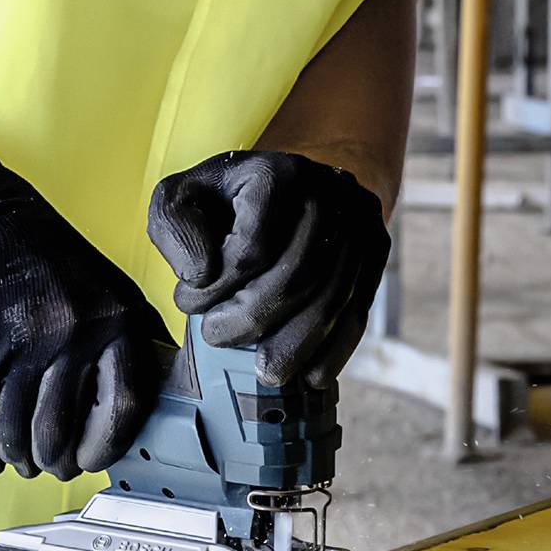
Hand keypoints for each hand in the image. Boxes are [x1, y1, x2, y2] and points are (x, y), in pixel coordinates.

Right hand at [0, 158, 168, 479]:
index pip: (122, 403)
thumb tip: (163, 392)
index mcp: (117, 323)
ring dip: (18, 456)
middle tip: (53, 468)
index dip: (106, 445)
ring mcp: (23, 341)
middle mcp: (73, 334)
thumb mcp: (117, 291)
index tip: (93, 460)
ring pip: (15, 426)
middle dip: (53, 461)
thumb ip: (138, 339)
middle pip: (59, 428)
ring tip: (23, 463)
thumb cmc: (60, 264)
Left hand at [148, 151, 389, 384]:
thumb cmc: (227, 199)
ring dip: (295, 346)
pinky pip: (359, 309)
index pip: (249, 250)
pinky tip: (311, 375)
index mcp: (276, 175)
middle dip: (252, 320)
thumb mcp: (184, 197)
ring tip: (265, 372)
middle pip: (295, 277)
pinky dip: (335, 350)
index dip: (214, 289)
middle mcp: (327, 192)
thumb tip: (200, 273)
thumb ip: (174, 227)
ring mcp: (359, 221)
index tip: (187, 301)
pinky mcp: (376, 248)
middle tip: (217, 337)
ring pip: (331, 300)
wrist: (294, 182)